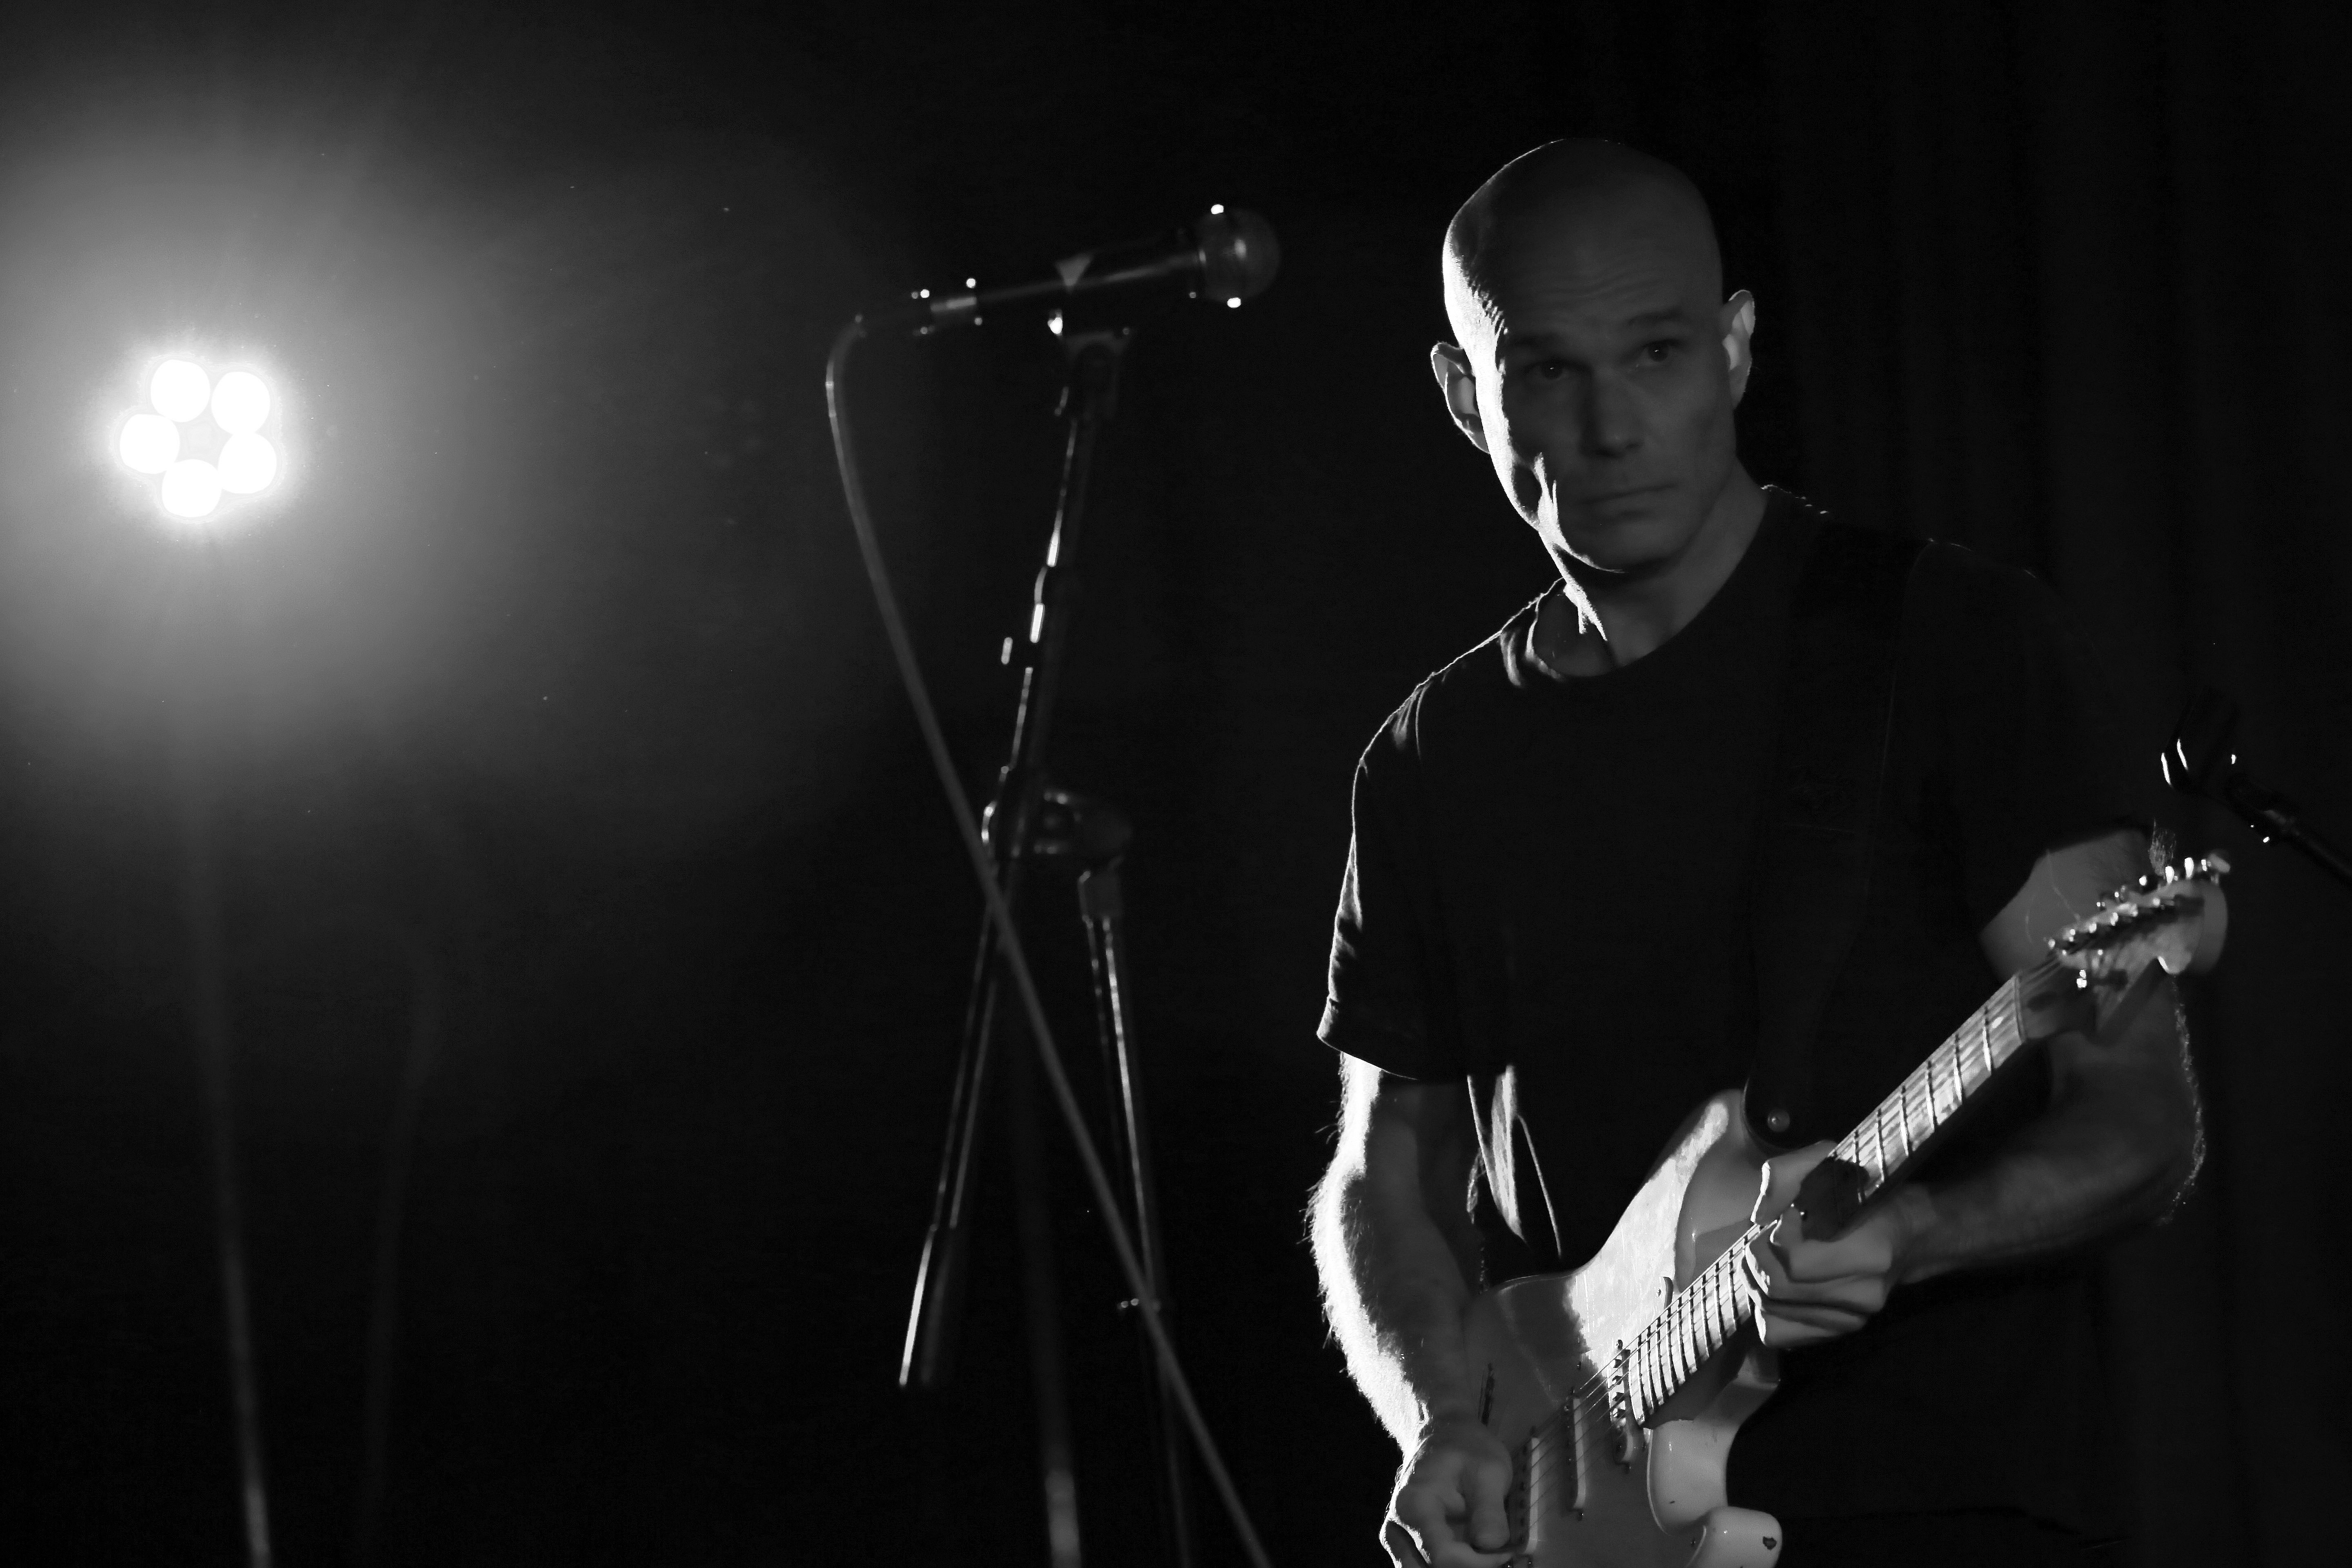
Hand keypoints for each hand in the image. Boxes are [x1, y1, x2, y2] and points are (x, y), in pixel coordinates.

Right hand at [1381, 1417, 1514, 1567]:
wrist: (1443, 1435)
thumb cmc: (1468, 1449)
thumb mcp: (1489, 1470)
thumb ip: (1489, 1510)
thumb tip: (1490, 1546)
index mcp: (1414, 1506)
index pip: (1443, 1557)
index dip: (1479, 1562)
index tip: (1504, 1550)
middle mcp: (1397, 1527)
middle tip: (1496, 1554)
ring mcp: (1396, 1537)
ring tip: (1484, 1553)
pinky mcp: (1403, 1543)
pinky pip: (1422, 1567)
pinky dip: (1450, 1566)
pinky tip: (1471, 1554)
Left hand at [1738, 1141, 1925, 1349]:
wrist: (1909, 1233)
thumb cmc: (1865, 1191)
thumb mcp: (1829, 1161)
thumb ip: (1786, 1174)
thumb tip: (1759, 1216)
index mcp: (1871, 1253)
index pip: (1795, 1262)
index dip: (1774, 1237)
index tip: (1787, 1216)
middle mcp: (1863, 1294)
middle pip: (1777, 1288)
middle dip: (1756, 1258)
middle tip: (1765, 1236)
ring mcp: (1852, 1319)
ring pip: (1772, 1312)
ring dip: (1756, 1280)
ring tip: (1769, 1257)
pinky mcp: (1838, 1332)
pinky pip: (1777, 1333)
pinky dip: (1763, 1309)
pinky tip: (1775, 1283)